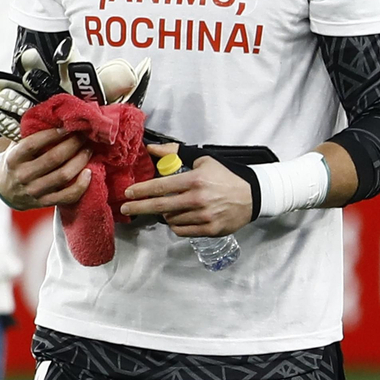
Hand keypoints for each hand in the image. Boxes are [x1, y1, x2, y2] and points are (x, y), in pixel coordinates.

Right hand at [0, 128, 92, 209]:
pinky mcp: (45, 202)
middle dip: (73, 144)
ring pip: (63, 175)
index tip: (67, 127)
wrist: (5, 190)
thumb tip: (54, 118)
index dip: (53, 134)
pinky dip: (81, 185)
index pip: (34, 144)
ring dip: (80, 160)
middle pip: (53, 158)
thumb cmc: (15, 162)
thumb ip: (29, 134)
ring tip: (88, 149)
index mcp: (13, 159)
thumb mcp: (14, 147)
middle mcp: (23, 176)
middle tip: (83, 136)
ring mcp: (34, 191)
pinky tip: (88, 173)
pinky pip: (68, 196)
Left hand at [120, 147, 251, 235]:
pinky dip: (175, 224)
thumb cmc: (225, 176)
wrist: (253, 196)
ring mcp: (204, 217)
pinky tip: (177, 217)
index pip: (161, 186)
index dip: (142, 191)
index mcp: (195, 180)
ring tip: (166, 207)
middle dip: (139, 207)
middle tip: (126, 207)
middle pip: (160, 206)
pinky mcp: (210, 230)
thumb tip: (151, 149)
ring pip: (171, 219)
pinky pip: (182, 230)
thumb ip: (175, 153)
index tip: (128, 193)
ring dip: (163, 214)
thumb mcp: (202, 160)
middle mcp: (198, 199)